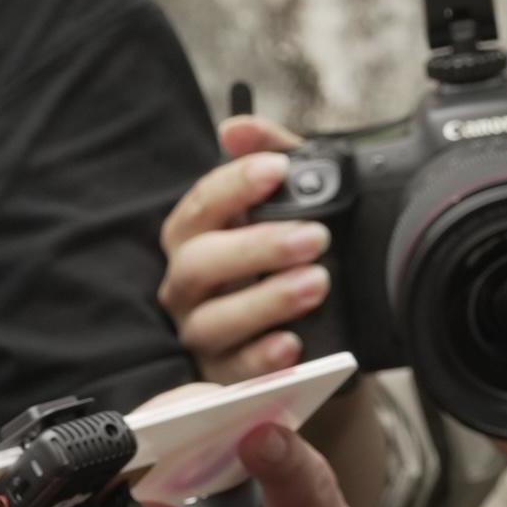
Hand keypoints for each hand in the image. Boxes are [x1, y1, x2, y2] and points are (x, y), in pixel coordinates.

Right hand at [159, 114, 327, 384]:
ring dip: (266, 301)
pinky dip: (261, 359)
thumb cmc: (289, 259)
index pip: (199, 206)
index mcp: (197, 238)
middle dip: (257, 248)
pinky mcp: (221, 378)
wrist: (318, 334)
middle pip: (200, 265)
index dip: (233, 185)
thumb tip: (237, 128)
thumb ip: (271, 158)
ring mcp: (199, 334)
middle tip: (317, 237)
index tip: (278, 170)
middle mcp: (188, 285)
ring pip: (214, 321)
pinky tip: (293, 344)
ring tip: (318, 283)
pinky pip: (232, 374)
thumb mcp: (289, 204)